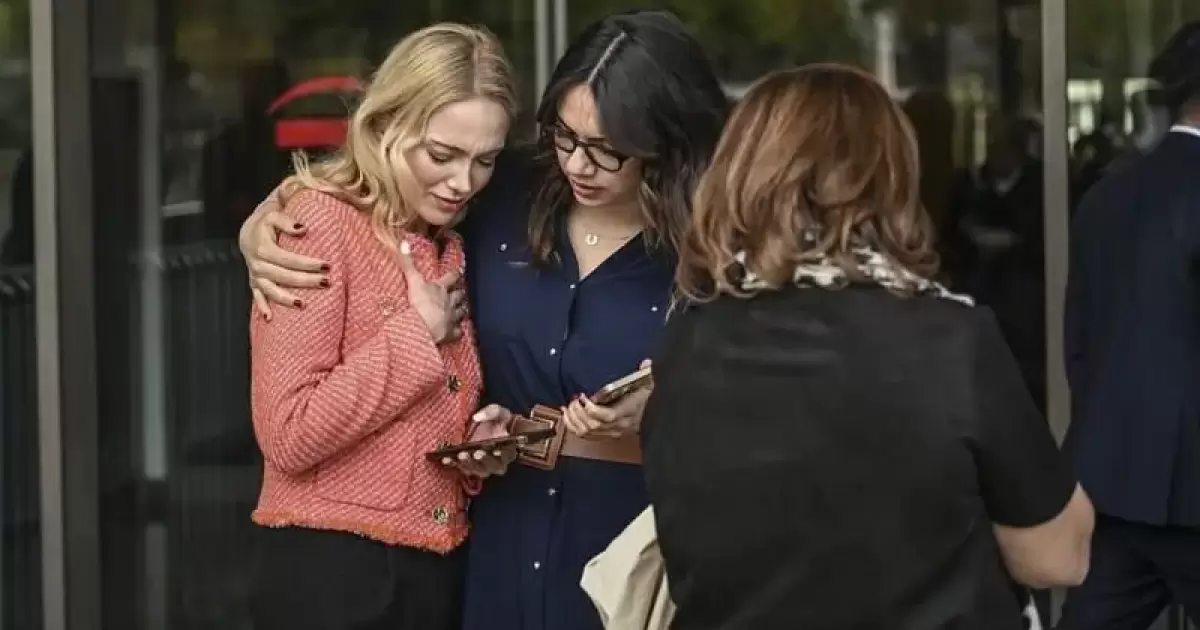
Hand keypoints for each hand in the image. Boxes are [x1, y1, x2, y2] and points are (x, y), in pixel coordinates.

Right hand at [239, 195, 328, 318]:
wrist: (249, 232)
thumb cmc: (266, 224)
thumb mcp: (273, 215)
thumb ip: (287, 221)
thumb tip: (303, 228)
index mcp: (263, 249)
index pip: (289, 259)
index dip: (308, 264)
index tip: (327, 266)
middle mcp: (257, 264)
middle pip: (283, 276)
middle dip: (305, 281)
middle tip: (326, 283)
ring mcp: (255, 276)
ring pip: (271, 290)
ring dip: (286, 299)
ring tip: (303, 304)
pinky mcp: (254, 283)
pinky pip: (257, 297)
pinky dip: (262, 308)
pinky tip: (270, 319)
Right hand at [397, 241, 465, 344]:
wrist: (422, 327)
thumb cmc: (419, 303)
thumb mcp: (413, 280)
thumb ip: (408, 263)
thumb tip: (404, 243)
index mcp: (441, 288)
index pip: (451, 277)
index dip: (455, 273)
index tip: (460, 270)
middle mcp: (450, 302)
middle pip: (459, 295)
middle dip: (461, 293)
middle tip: (462, 291)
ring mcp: (452, 318)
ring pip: (461, 312)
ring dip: (462, 310)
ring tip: (463, 309)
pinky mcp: (451, 333)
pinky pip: (457, 331)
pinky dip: (458, 331)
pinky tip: (458, 331)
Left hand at [440, 404, 517, 477]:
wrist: (485, 427)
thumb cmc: (495, 420)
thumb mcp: (498, 412)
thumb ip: (491, 412)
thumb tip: (477, 417)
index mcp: (507, 450)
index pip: (506, 456)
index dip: (502, 455)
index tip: (496, 451)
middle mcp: (495, 462)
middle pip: (491, 466)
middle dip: (483, 460)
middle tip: (476, 453)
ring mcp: (481, 466)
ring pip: (476, 469)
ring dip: (468, 463)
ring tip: (461, 455)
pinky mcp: (467, 466)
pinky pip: (461, 468)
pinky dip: (453, 464)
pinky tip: (446, 459)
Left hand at [563, 359, 652, 438]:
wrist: (649, 417)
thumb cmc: (645, 399)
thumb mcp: (647, 385)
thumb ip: (646, 373)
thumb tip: (647, 363)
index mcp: (629, 412)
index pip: (608, 416)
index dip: (592, 410)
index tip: (584, 397)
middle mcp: (619, 426)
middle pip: (593, 425)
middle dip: (579, 413)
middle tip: (574, 400)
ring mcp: (611, 433)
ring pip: (586, 432)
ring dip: (574, 419)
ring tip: (570, 406)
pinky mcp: (604, 436)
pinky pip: (584, 436)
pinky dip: (572, 426)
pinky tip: (567, 415)